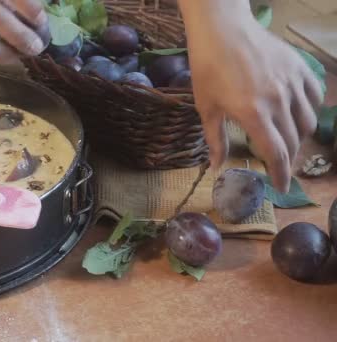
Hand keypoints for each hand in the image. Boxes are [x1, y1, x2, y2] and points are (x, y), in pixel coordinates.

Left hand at [179, 0, 322, 191]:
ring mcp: (292, 83)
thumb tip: (217, 166)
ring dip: (298, 136)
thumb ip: (215, 139)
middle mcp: (279, 101)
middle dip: (287, 157)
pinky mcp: (299, 68)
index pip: (276, 153)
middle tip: (277, 162)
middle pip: (293, 141)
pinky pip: (314, 97)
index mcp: (253, 114)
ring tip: (285, 138)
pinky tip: (296, 112)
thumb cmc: (208, 69)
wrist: (221, 30)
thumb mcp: (206, 107)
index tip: (281, 187)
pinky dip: (309, 110)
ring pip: (308, 121)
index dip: (280, 174)